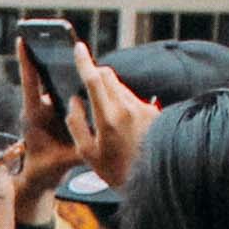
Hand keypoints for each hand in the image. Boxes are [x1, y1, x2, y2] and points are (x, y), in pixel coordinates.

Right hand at [12, 49, 160, 196]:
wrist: (154, 181)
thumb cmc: (117, 172)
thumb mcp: (88, 154)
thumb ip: (76, 124)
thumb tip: (74, 101)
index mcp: (109, 119)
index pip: (94, 80)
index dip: (84, 61)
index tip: (78, 47)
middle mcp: (128, 109)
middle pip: (108, 76)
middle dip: (95, 73)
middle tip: (86, 83)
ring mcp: (143, 108)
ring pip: (120, 86)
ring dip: (108, 90)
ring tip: (105, 115)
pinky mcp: (153, 111)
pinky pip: (133, 98)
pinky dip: (122, 103)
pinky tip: (122, 126)